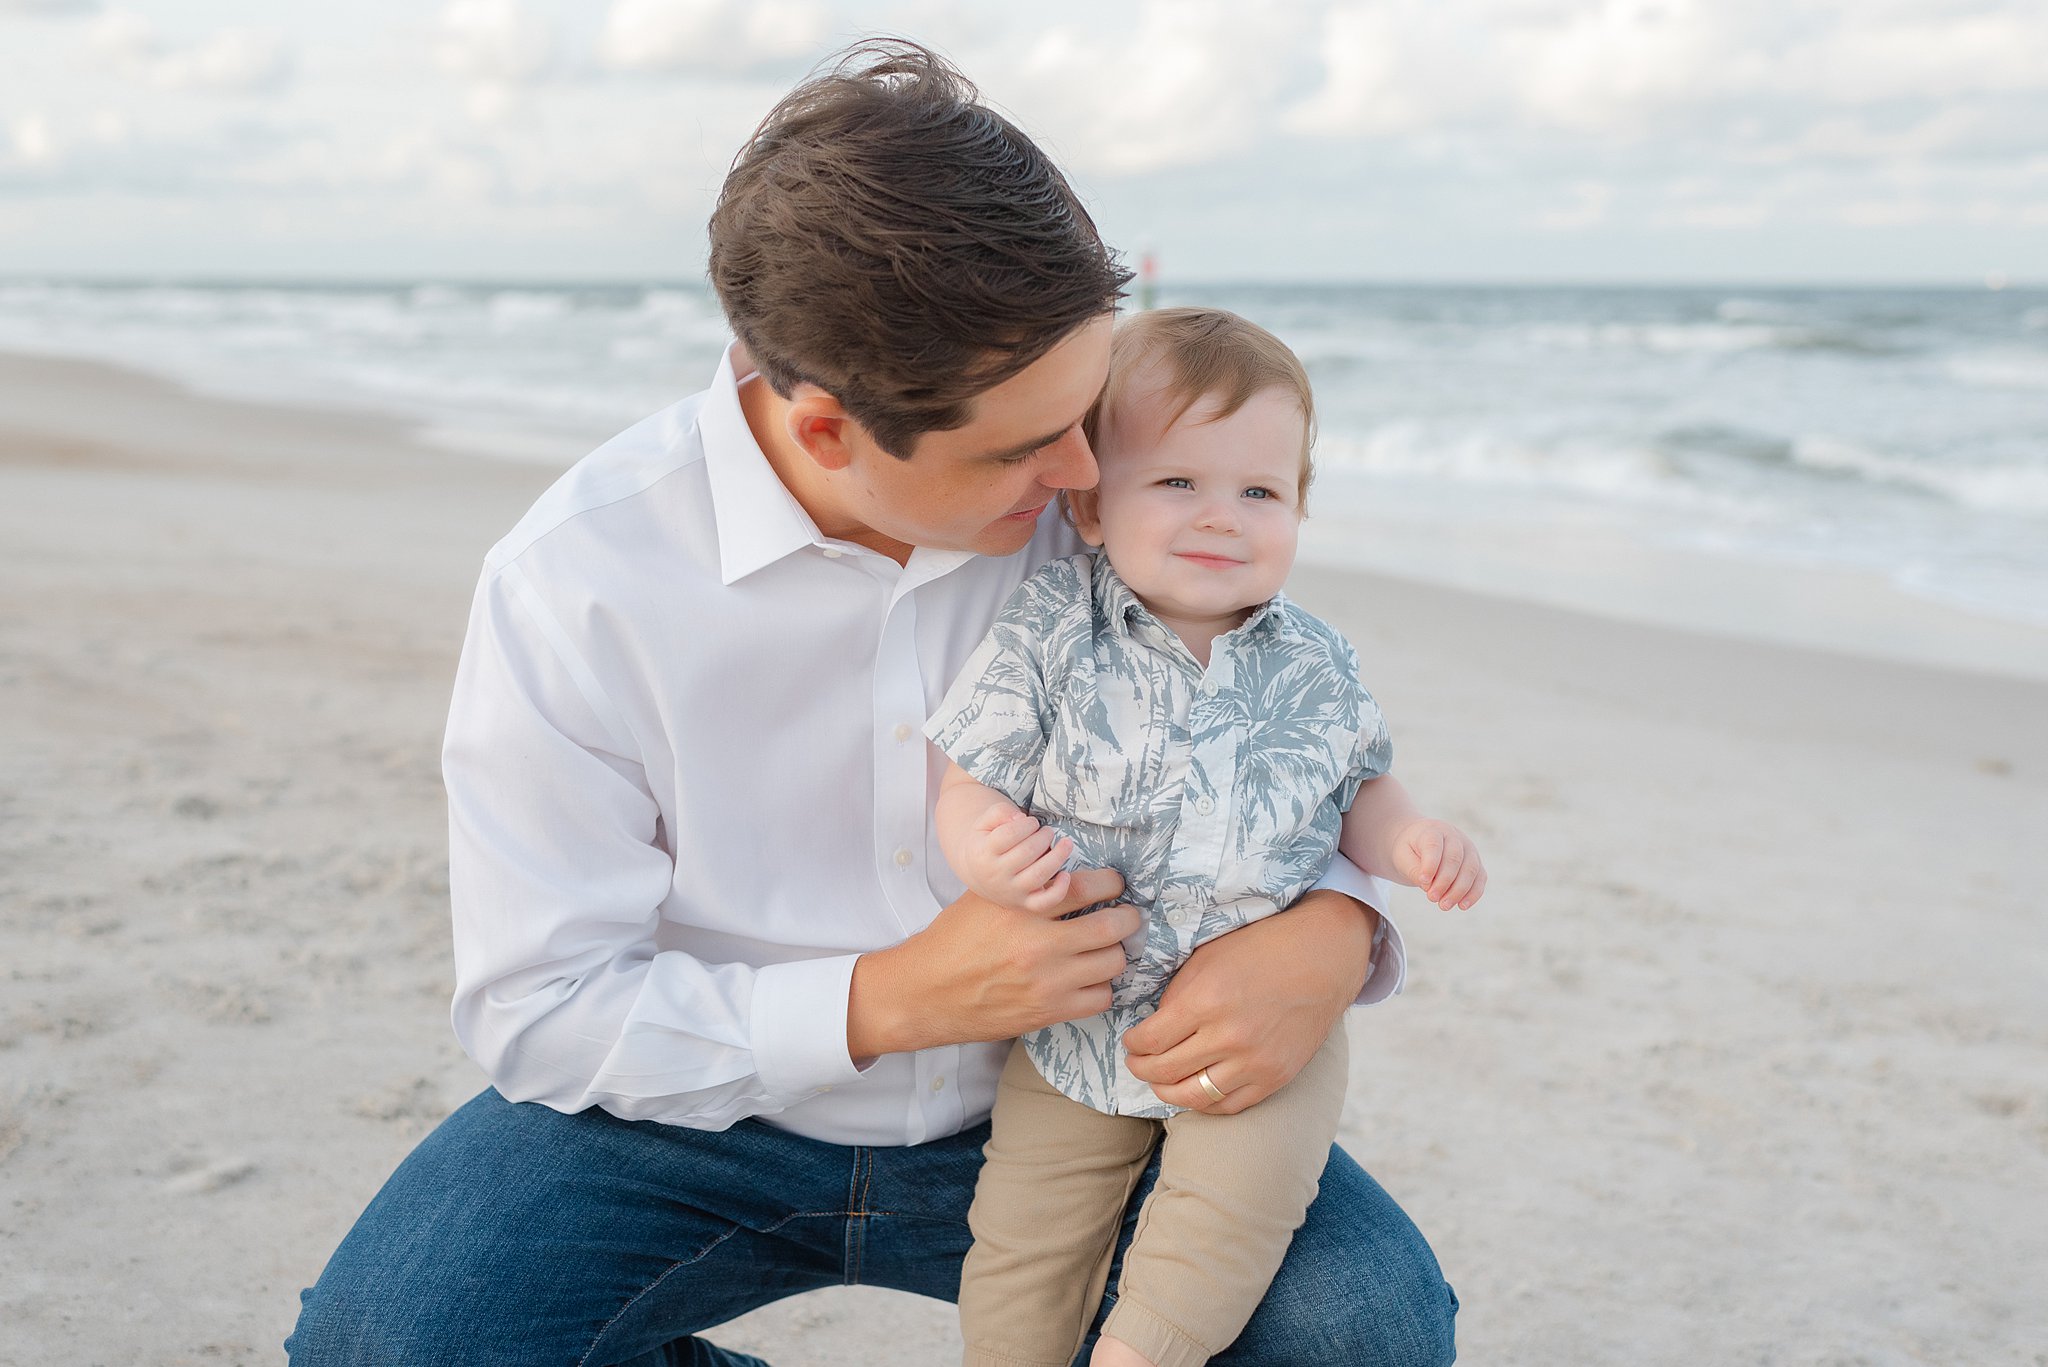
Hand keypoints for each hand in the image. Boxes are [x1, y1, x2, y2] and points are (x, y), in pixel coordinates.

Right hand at [846, 867, 1135, 1059]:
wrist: (925, 993)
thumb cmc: (952, 941)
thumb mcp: (983, 899)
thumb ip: (1024, 886)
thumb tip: (1062, 867)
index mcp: (1022, 908)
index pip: (1087, 886)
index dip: (1111, 882)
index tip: (1114, 884)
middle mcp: (1038, 944)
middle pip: (1112, 926)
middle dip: (1127, 918)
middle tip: (1125, 916)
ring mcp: (1047, 982)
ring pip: (1112, 963)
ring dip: (1114, 953)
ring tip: (1105, 948)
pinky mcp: (1048, 1012)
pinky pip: (1100, 998)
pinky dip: (1101, 987)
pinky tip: (1089, 979)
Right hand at [961, 803, 1075, 913]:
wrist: (977, 873)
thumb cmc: (987, 842)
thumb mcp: (985, 822)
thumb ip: (1000, 812)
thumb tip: (1020, 818)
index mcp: (982, 854)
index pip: (1008, 835)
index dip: (1027, 824)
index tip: (1032, 822)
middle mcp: (995, 876)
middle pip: (1027, 852)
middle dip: (1043, 836)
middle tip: (1047, 831)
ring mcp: (1010, 892)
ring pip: (1038, 875)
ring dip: (1057, 856)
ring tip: (1065, 843)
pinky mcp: (1024, 904)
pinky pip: (1044, 902)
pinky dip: (1059, 890)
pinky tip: (1066, 874)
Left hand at [1121, 890, 1373, 1113]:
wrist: (1322, 959)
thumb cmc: (1260, 950)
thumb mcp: (1207, 957)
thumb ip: (1177, 994)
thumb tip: (1152, 1027)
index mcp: (1207, 1000)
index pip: (1150, 1040)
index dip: (1132, 1045)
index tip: (1130, 1041)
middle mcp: (1229, 1036)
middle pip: (1165, 1072)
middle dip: (1141, 1069)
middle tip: (1137, 1062)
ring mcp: (1254, 1062)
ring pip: (1192, 1096)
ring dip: (1166, 1091)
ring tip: (1160, 1081)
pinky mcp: (1275, 1077)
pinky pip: (1227, 1105)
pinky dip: (1203, 1103)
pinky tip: (1193, 1090)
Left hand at [1391, 819, 1485, 909]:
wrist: (1418, 843)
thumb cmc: (1409, 850)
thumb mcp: (1402, 856)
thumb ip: (1413, 870)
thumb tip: (1428, 886)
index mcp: (1433, 830)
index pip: (1434, 846)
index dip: (1430, 865)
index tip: (1423, 882)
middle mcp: (1454, 836)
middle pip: (1454, 859)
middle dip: (1444, 882)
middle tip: (1431, 898)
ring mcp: (1468, 848)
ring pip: (1470, 869)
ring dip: (1459, 890)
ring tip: (1444, 906)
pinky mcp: (1476, 862)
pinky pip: (1480, 878)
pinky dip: (1473, 893)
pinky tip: (1462, 906)